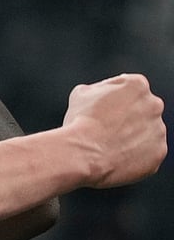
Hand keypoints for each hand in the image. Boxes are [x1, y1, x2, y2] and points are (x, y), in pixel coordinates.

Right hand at [64, 73, 165, 188]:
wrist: (84, 153)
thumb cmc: (80, 123)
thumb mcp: (81, 93)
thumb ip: (99, 89)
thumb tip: (101, 95)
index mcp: (137, 85)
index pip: (128, 87)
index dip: (111, 98)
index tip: (101, 108)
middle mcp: (154, 105)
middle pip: (142, 109)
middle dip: (126, 116)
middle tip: (105, 127)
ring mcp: (159, 130)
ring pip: (146, 131)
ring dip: (132, 135)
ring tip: (108, 143)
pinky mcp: (159, 151)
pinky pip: (148, 152)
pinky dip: (135, 154)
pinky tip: (116, 154)